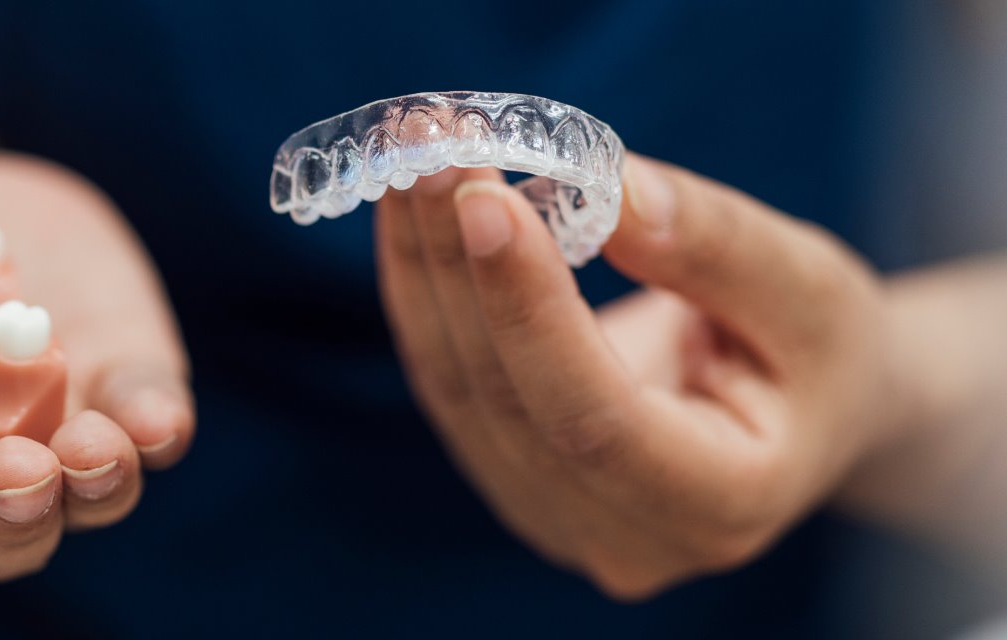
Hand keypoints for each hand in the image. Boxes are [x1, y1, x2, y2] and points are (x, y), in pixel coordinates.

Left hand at [376, 156, 901, 598]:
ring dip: (424, 262)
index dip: (530, 313)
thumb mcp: (811, 288)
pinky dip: (422, 284)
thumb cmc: (824, 348)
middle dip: (458, 263)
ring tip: (416, 151)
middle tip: (434, 146)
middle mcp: (623, 538)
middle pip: (507, 401)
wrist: (805, 405)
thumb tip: (607, 187)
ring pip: (457, 390)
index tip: (488, 201)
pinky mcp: (510, 477)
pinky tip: (413, 207)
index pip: (594, 423)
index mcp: (722, 506)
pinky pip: (445, 379)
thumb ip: (715, 248)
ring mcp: (555, 519)